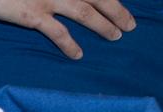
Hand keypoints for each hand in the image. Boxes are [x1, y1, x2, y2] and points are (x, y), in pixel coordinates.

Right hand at [0, 0, 135, 58]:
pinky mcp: (32, 14)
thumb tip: (52, 3)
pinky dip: (70, 44)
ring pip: (86, 12)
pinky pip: (58, 32)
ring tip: (116, 36)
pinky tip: (78, 54)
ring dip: (104, 25)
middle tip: (130, 25)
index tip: (121, 7)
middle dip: (117, 10)